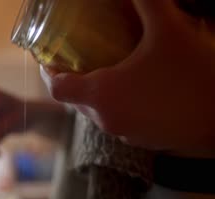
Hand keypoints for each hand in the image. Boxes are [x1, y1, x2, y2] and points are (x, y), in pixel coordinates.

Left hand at [43, 0, 214, 156]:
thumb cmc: (193, 77)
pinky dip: (115, 104)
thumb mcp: (169, 31)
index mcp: (101, 95)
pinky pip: (117, 120)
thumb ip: (148, 3)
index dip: (48, 71)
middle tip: (78, 59)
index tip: (49, 59)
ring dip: (95, 92)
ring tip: (106, 70)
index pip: (57, 87)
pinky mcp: (141, 141)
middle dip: (72, 79)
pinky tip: (133, 89)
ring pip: (96, 111)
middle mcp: (105, 119)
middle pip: (75, 99)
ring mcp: (123, 132)